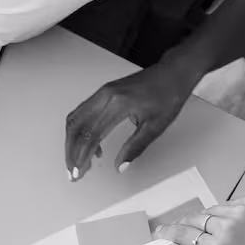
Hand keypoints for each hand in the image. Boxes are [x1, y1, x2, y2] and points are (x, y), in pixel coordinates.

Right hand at [63, 60, 201, 180]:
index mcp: (118, 104)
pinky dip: (80, 129)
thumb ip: (135, 147)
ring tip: (78, 159)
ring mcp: (103, 92)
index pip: (91, 134)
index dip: (82, 155)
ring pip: (76, 118)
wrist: (173, 73)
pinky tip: (92, 144)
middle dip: (71, 150)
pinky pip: (83, 111)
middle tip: (73, 170)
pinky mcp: (105, 92)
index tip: (79, 171)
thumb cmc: (168, 94)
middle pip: (76, 126)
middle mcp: (106, 95)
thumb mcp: (155, 126)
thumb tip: (120, 165)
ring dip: (72, 140)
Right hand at [153, 197, 244, 244]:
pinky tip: (234, 222)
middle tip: (182, 227)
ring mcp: (239, 211)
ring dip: (208, 218)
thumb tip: (194, 240)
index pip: (184, 235)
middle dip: (186, 224)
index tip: (161, 231)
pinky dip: (226, 212)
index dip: (169, 232)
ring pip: (210, 209)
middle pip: (194, 219)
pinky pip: (228, 204)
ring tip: (217, 229)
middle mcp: (226, 227)